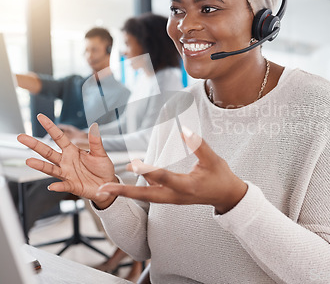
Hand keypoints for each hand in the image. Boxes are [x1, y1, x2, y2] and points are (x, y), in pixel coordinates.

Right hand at [17, 114, 117, 208]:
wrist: (107, 184)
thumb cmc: (102, 168)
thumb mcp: (100, 153)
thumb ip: (95, 141)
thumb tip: (94, 126)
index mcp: (72, 151)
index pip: (59, 137)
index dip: (50, 127)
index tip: (40, 117)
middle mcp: (66, 161)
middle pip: (48, 152)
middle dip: (34, 145)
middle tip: (21, 137)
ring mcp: (67, 173)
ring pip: (50, 168)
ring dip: (40, 165)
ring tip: (29, 161)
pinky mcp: (72, 185)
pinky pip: (63, 185)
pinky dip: (58, 186)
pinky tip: (52, 186)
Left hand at [97, 127, 247, 213]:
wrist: (226, 196)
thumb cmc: (221, 176)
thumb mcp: (214, 159)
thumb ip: (198, 145)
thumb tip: (184, 130)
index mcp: (187, 186)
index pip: (164, 177)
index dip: (148, 170)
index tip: (133, 164)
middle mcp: (175, 196)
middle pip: (145, 195)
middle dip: (123, 193)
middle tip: (103, 190)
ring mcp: (172, 199)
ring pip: (145, 197)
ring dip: (125, 193)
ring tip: (106, 188)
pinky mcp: (170, 198)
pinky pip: (150, 194)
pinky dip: (136, 190)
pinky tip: (128, 179)